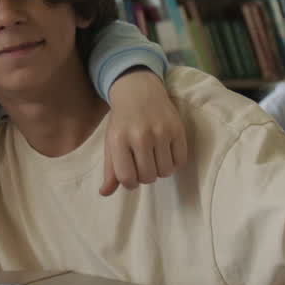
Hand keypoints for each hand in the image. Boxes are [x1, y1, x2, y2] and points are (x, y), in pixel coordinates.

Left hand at [101, 70, 186, 194]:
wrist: (138, 91)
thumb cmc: (122, 121)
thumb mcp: (111, 142)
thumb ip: (110, 169)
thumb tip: (104, 193)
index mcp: (119, 140)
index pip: (127, 177)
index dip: (130, 183)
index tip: (131, 177)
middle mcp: (140, 135)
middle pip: (148, 177)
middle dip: (145, 176)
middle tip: (143, 164)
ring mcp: (161, 131)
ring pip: (165, 171)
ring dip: (160, 170)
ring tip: (154, 158)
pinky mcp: (177, 129)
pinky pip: (180, 161)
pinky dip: (174, 163)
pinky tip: (166, 153)